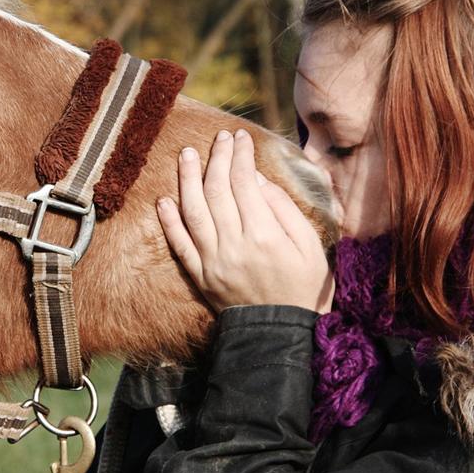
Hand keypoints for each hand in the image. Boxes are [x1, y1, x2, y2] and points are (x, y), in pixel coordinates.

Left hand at [156, 128, 333, 313]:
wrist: (280, 335)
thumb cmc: (303, 288)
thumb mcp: (310, 247)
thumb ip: (284, 209)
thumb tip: (256, 178)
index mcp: (265, 236)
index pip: (245, 183)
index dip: (241, 156)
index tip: (241, 137)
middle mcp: (234, 246)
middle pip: (217, 190)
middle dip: (217, 158)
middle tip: (219, 137)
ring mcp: (213, 261)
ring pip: (193, 211)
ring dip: (187, 179)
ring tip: (185, 154)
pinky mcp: (200, 276)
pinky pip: (179, 244)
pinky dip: (168, 221)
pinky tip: (163, 200)